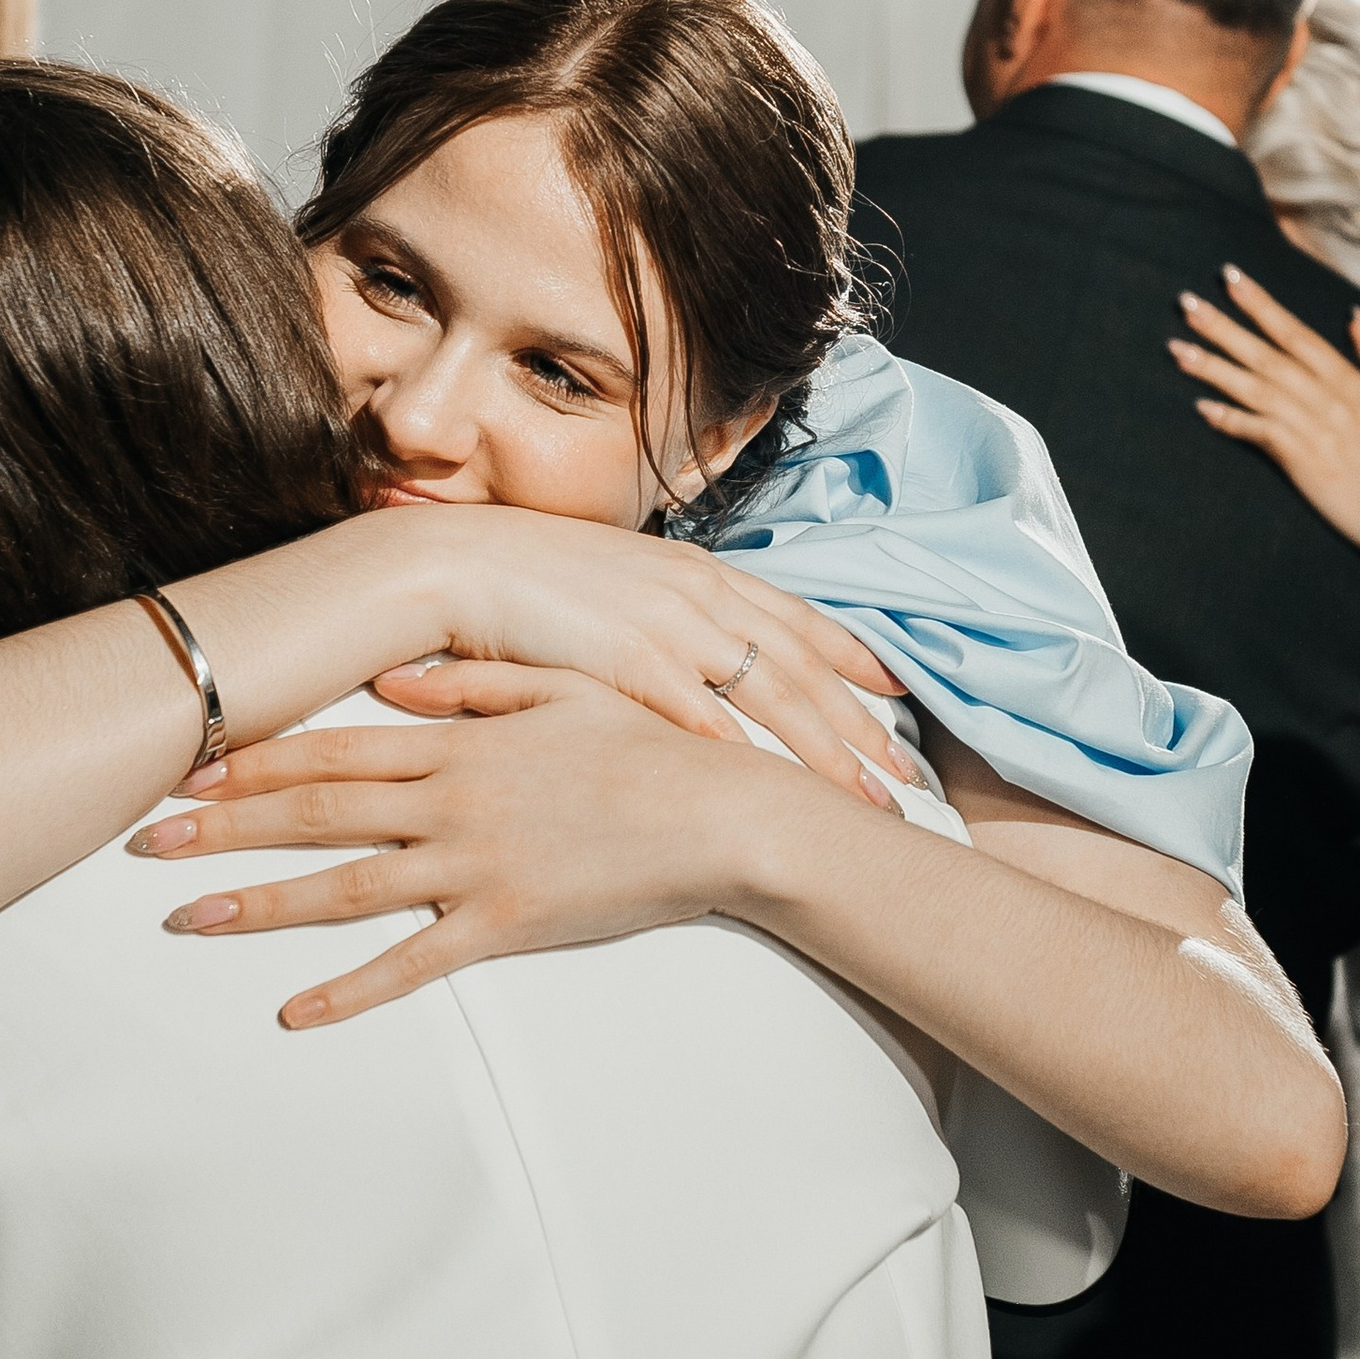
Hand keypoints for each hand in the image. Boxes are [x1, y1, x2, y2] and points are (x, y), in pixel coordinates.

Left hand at [127, 663, 854, 1028]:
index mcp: (458, 744)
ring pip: (343, 889)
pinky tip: (293, 1012)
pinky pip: (412, 966)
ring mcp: (474, 866)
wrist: (724, 813)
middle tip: (143, 845)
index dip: (254, 762)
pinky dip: (349, 992)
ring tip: (186, 922)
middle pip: (314, 815)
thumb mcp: (559, 690)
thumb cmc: (649, 746)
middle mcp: (451, 802)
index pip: (333, 751)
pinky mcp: (506, 925)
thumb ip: (470, 687)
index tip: (187, 770)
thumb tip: (391, 687)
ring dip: (258, 905)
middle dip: (223, 830)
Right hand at [382, 503, 916, 799]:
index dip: (853, 655)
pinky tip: (774, 782)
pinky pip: (696, 709)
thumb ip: (663, 612)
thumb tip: (694, 647)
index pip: (795, 616)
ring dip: (824, 748)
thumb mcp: (614, 583)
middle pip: (800, 664)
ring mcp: (664, 623)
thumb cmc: (526, 579)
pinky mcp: (623, 657)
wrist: (454, 562)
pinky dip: (740, 746)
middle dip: (859, 722)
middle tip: (905, 775)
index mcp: (695, 571)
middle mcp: (695, 592)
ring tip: (865, 796)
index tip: (900, 690)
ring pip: (768, 691)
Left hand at [1169, 264, 1359, 559]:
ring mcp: (1315, 432)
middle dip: (1223, 326)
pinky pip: (1261, 435)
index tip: (1230, 278)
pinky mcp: (1305, 465)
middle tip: (1186, 303)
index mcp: (1352, 381)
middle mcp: (1329, 400)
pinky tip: (1201, 408)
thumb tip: (1354, 318)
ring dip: (1213, 368)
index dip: (1261, 304)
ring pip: (1255, 390)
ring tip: (1177, 348)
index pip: (1297, 333)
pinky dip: (1231, 421)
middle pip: (1266, 355)